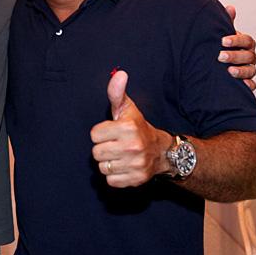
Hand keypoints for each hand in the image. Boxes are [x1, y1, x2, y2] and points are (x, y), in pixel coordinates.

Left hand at [90, 70, 171, 187]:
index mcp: (127, 127)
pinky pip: (111, 181)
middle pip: (96, 153)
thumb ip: (117, 92)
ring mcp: (135, 164)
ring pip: (102, 167)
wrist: (162, 151)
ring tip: (120, 155)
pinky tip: (124, 166)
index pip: (94, 135)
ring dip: (109, 162)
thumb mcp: (127, 108)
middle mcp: (132, 146)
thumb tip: (119, 73)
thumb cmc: (138, 127)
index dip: (101, 133)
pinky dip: (115, 176)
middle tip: (116, 144)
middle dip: (104, 148)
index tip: (112, 132)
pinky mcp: (136, 179)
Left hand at [220, 5, 255, 90]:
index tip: (223, 41)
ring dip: (241, 71)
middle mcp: (250, 56)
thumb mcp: (223, 34)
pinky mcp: (247, 83)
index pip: (246, 40)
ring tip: (229, 71)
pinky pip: (252, 85)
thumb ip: (227, 22)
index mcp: (246, 44)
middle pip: (248, 56)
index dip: (236, 40)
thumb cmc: (222, 46)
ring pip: (251, 71)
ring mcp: (250, 70)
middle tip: (220, 56)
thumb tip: (230, 7)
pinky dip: (248, 86)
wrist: (217, 64)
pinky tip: (241, 85)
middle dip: (235, 56)